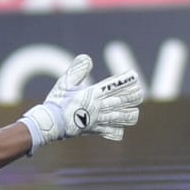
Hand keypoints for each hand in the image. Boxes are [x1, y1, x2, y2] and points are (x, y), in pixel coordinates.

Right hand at [19, 54, 144, 150]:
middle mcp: (98, 107)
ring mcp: (98, 120)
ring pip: (122, 118)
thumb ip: (77, 71)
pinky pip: (111, 131)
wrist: (50, 124)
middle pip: (123, 101)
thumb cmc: (56, 102)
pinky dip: (118, 129)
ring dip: (130, 114)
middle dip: (134, 96)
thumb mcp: (64, 83)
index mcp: (93, 94)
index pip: (114, 86)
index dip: (126, 81)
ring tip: (134, 111)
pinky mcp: (95, 130)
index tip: (134, 77)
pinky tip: (120, 127)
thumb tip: (87, 58)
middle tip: (140, 92)